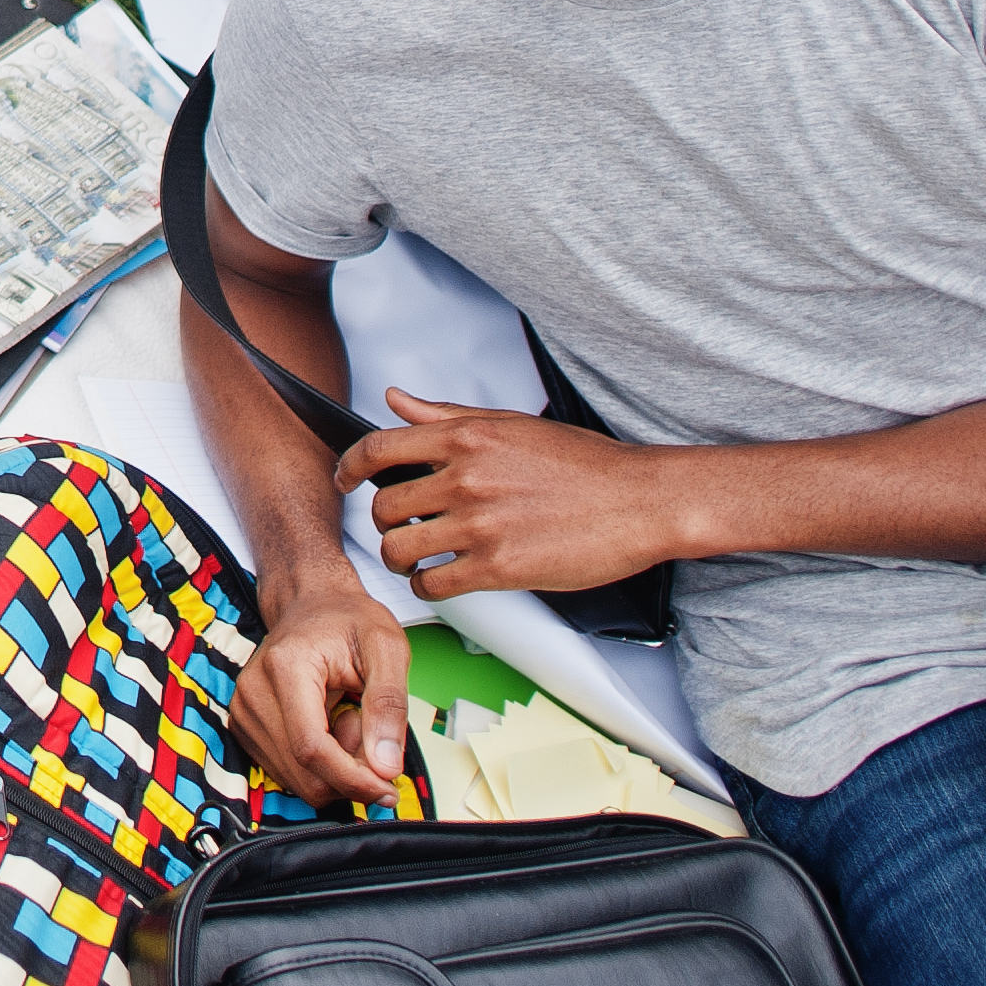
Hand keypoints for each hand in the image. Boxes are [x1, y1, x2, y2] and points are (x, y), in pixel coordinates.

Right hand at [228, 563, 413, 806]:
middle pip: (305, 772)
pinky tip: (329, 728)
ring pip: (299, 780)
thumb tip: (386, 765)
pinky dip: (319, 765)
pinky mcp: (245, 727)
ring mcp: (244, 711)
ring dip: (336, 767)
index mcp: (285, 668)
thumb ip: (389, 706)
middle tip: (370, 730)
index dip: (353, 779)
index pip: (311, 748)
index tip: (388, 788)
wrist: (312, 603)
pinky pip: (289, 773)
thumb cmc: (348, 619)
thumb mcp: (387, 648)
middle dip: (350, 772)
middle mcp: (254, 692)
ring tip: (348, 719)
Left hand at [339, 391, 690, 595]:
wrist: (641, 501)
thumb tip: (396, 399)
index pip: (378, 448)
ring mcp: (480, 525)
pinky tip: (437, 580)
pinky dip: (426, 586)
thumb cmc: (585, 464)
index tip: (344, 477)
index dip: (349, 465)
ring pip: (400, 547)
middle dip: (382, 520)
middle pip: (383, 505)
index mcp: (466, 437)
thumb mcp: (511, 423)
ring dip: (399, 557)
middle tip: (396, 526)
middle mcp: (466, 478)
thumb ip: (446, 414)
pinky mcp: (499, 568)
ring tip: (413, 557)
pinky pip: (433, 583)